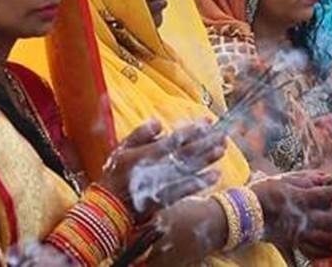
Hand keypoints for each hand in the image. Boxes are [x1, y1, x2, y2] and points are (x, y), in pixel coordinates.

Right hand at [100, 118, 225, 218]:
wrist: (108, 208)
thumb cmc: (115, 175)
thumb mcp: (121, 150)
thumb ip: (139, 134)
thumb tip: (158, 122)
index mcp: (145, 153)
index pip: (173, 139)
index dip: (192, 130)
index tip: (207, 122)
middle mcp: (155, 168)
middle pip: (186, 153)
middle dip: (206, 143)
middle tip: (222, 134)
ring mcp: (162, 184)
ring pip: (189, 169)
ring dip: (207, 159)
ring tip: (223, 149)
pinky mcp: (165, 199)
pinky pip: (187, 189)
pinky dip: (201, 182)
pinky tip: (216, 175)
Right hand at [252, 171, 331, 257]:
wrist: (241, 215)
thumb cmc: (261, 193)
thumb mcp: (283, 181)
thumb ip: (306, 179)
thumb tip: (326, 177)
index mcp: (299, 199)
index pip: (326, 194)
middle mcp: (301, 218)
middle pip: (329, 218)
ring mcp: (297, 232)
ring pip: (324, 236)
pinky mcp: (291, 242)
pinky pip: (311, 249)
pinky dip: (325, 251)